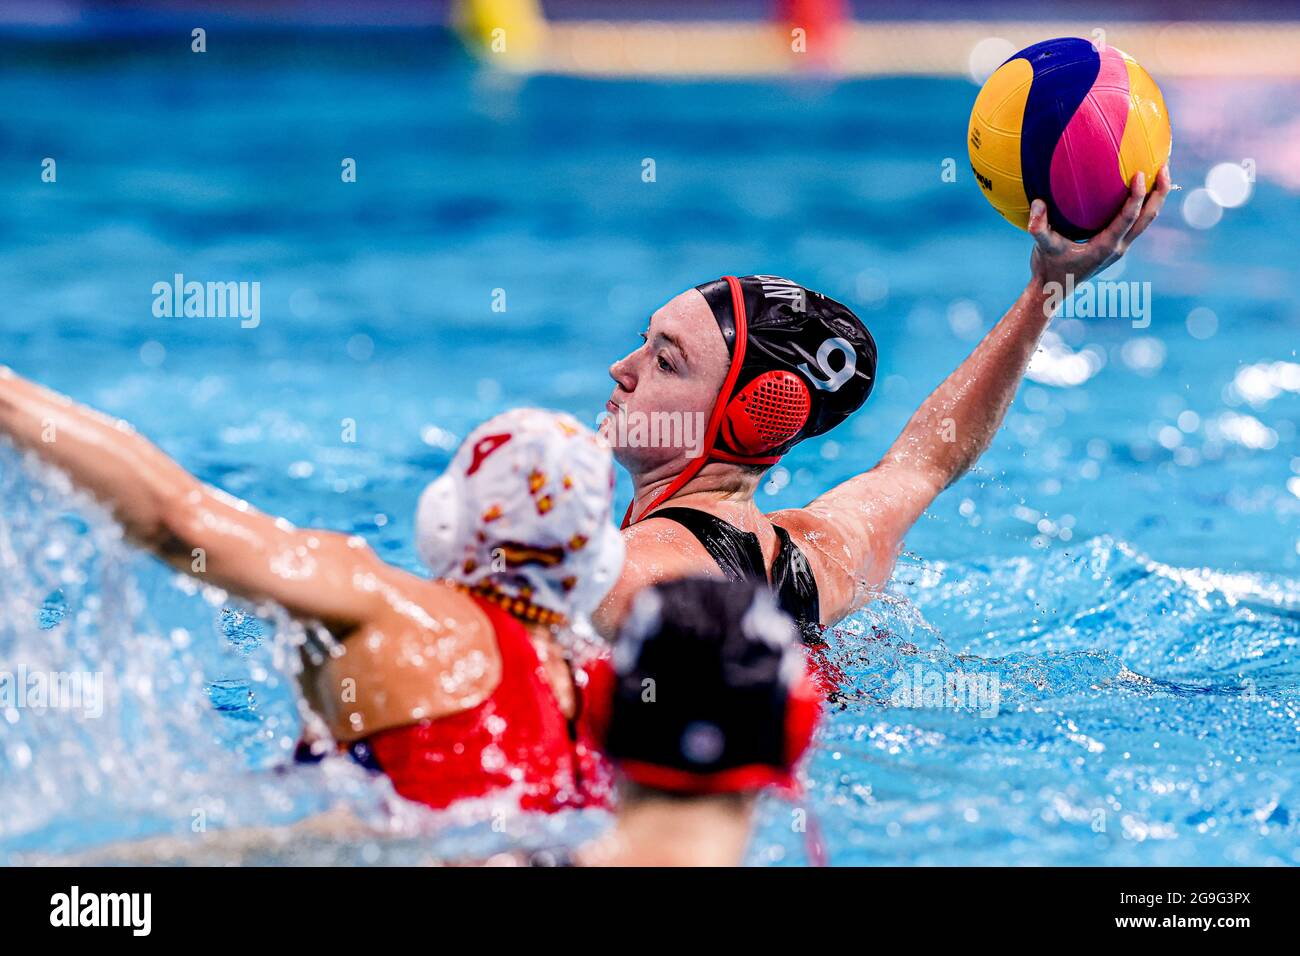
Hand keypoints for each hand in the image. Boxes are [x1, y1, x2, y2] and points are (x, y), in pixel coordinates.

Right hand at [1029, 164, 1171, 289]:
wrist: (1054, 288)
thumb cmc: (1049, 267)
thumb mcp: (1042, 247)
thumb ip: (1038, 227)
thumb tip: (1038, 202)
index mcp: (1105, 246)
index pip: (1129, 218)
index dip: (1137, 196)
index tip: (1140, 174)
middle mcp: (1118, 246)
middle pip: (1148, 217)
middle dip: (1160, 192)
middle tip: (1164, 166)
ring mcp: (1120, 246)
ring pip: (1146, 220)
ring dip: (1155, 197)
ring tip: (1160, 172)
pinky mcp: (1116, 245)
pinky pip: (1136, 222)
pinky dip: (1142, 204)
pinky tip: (1136, 188)